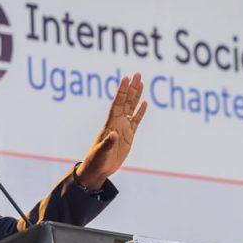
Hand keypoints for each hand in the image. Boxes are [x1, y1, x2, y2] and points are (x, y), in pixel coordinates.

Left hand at [76, 72, 147, 188]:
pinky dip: (140, 111)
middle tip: (138, 74)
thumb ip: (108, 143)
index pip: (117, 103)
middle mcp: (117, 122)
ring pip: (131, 108)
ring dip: (136, 95)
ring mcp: (124, 128)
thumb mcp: (101, 152)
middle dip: (132, 88)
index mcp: (110, 124)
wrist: (99, 169)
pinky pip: (136, 120)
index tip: (126, 78)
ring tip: (142, 82)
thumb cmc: (97, 160)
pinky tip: (145, 102)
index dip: (122, 91)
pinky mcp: (129, 135)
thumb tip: (114, 134)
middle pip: (126, 101)